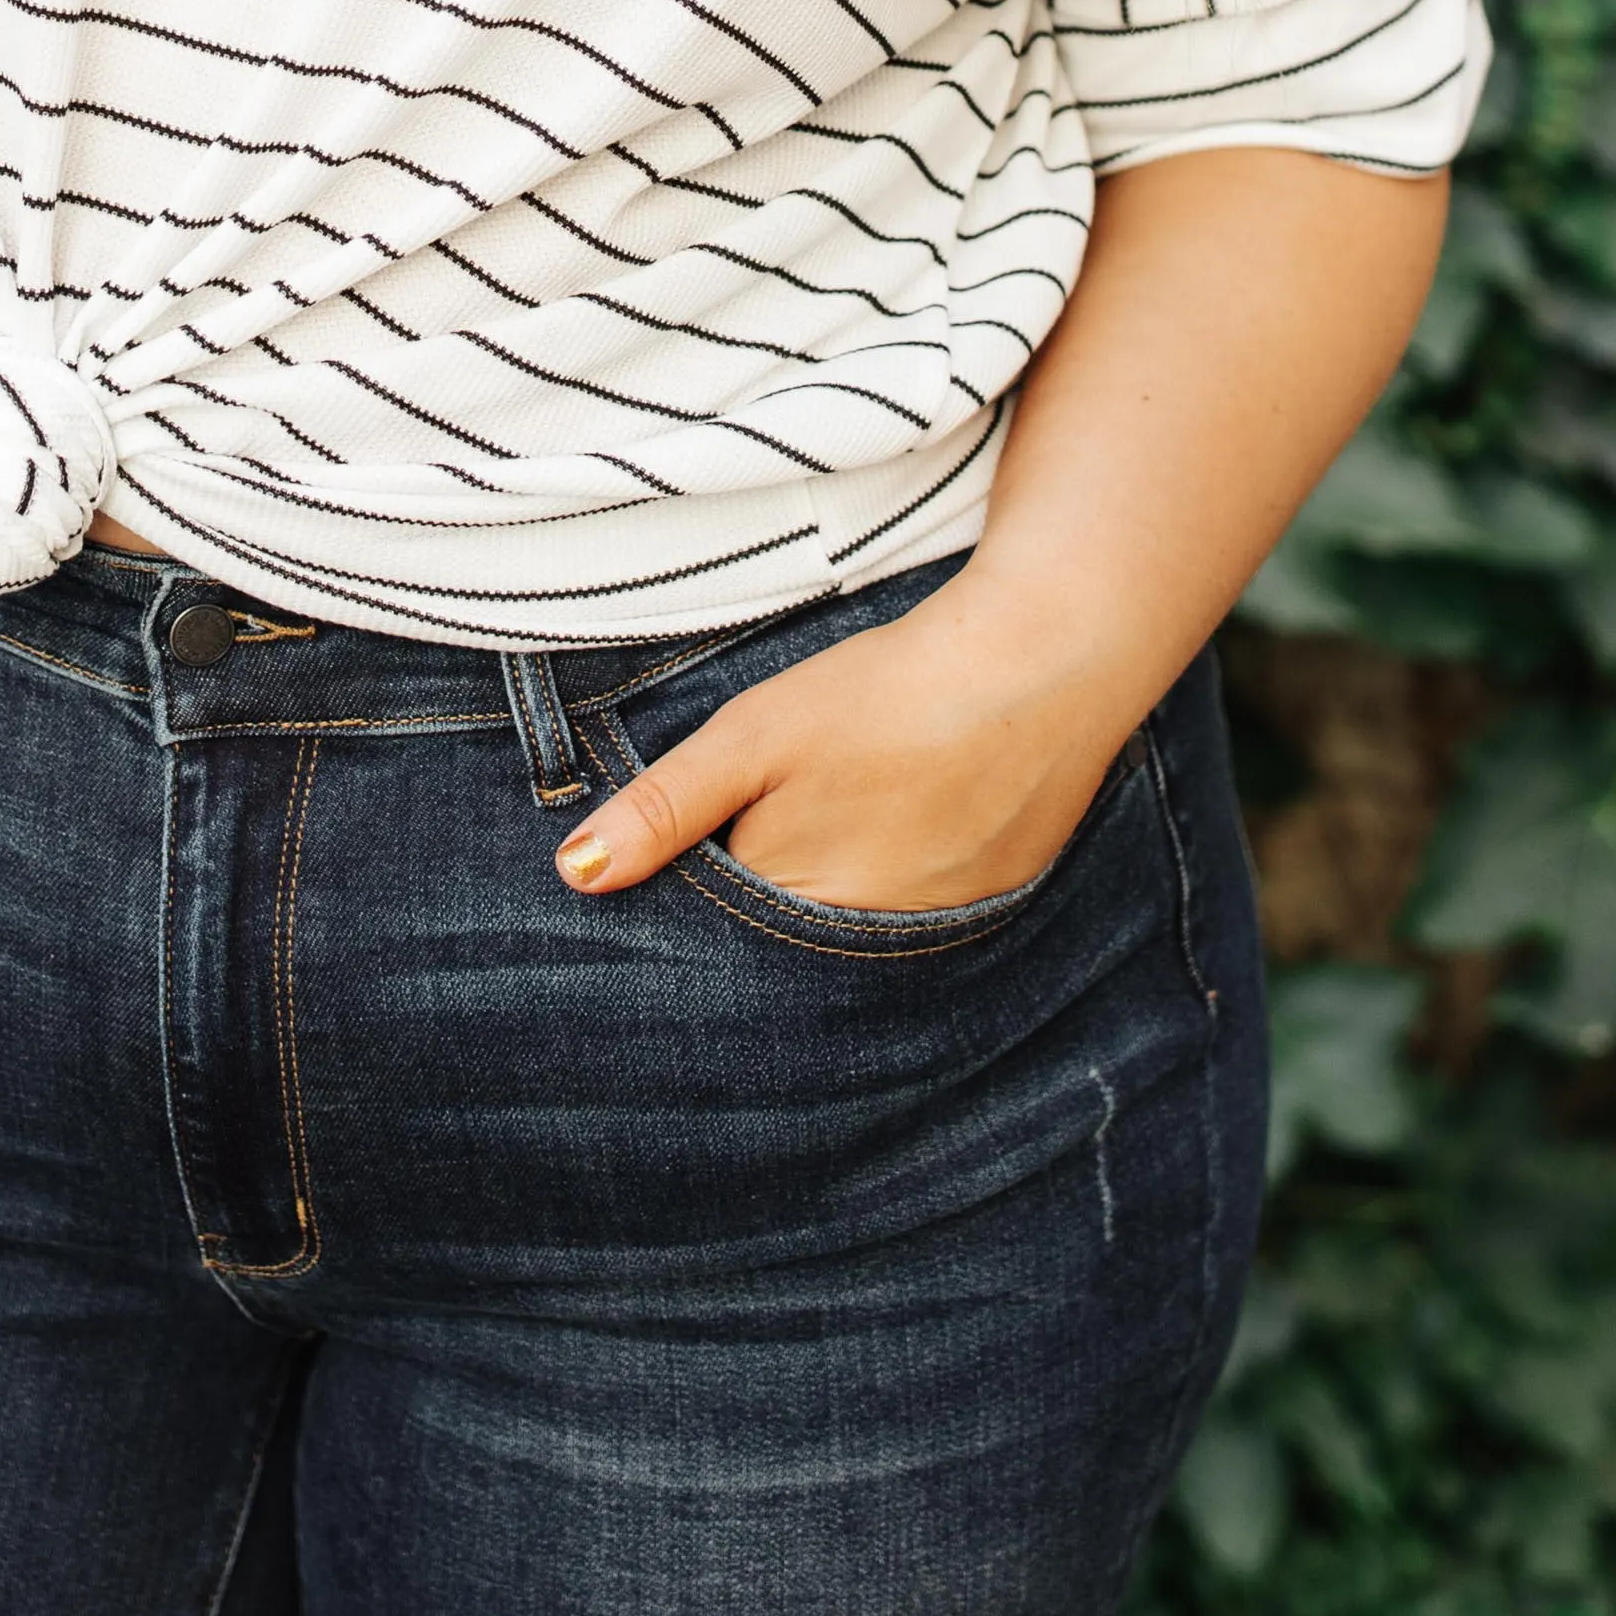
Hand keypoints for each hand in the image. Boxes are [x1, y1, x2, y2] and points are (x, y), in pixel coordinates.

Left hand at [553, 582, 1128, 912]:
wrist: (1039, 665)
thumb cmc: (886, 695)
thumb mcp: (755, 736)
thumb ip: (666, 810)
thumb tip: (576, 876)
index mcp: (796, 910)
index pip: (715, 934)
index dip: (697, 883)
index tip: (712, 827)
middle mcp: (866, 950)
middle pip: (782, 940)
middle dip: (762, 891)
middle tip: (793, 800)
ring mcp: (935, 937)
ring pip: (847, 927)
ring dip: (831, 885)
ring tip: (853, 799)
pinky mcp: (988, 910)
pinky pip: (913, 914)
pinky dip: (896, 875)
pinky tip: (903, 813)